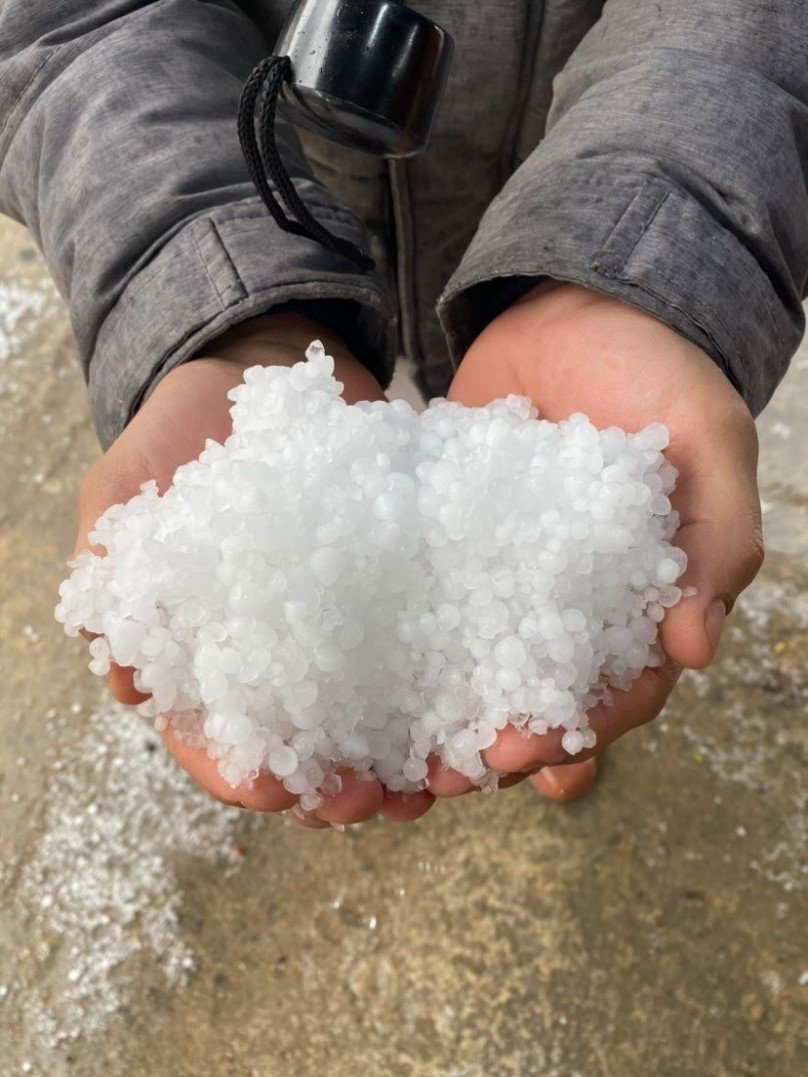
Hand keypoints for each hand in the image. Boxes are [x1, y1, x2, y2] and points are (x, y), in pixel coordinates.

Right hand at [74, 313, 434, 826]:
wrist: (262, 368)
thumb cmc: (180, 434)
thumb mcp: (126, 490)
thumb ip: (111, 566)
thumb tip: (118, 672)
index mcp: (207, 658)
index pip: (219, 743)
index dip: (244, 774)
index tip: (277, 787)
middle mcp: (283, 661)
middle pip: (310, 751)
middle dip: (340, 787)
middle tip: (376, 800)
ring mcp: (347, 632)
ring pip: (381, 720)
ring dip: (409, 758)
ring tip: (443, 775)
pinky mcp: (403, 595)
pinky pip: (434, 650)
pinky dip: (454, 684)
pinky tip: (482, 701)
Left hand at [429, 281, 763, 800]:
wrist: (578, 301)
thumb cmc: (659, 370)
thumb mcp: (707, 442)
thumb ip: (717, 540)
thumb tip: (697, 649)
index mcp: (643, 601)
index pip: (616, 693)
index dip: (570, 735)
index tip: (513, 758)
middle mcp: (572, 603)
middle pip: (536, 698)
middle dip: (488, 746)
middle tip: (432, 778)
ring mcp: (505, 575)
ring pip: (475, 666)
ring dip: (438, 716)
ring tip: (385, 753)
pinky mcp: (452, 542)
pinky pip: (425, 600)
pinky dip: (397, 641)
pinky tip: (353, 670)